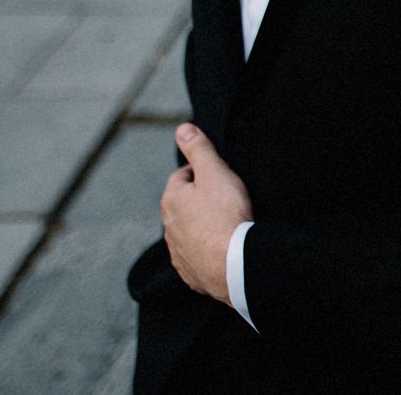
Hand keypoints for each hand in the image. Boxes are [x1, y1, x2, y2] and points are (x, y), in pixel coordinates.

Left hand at [160, 123, 252, 305]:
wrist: (232, 264)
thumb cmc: (225, 215)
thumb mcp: (215, 172)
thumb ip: (199, 149)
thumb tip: (182, 129)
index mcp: (171, 199)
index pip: (182, 176)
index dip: (202, 172)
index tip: (220, 176)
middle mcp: (168, 226)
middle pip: (184, 205)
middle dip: (200, 200)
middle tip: (226, 198)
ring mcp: (177, 251)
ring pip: (188, 231)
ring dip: (202, 226)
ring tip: (227, 224)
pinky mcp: (189, 272)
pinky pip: (195, 255)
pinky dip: (206, 249)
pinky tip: (223, 247)